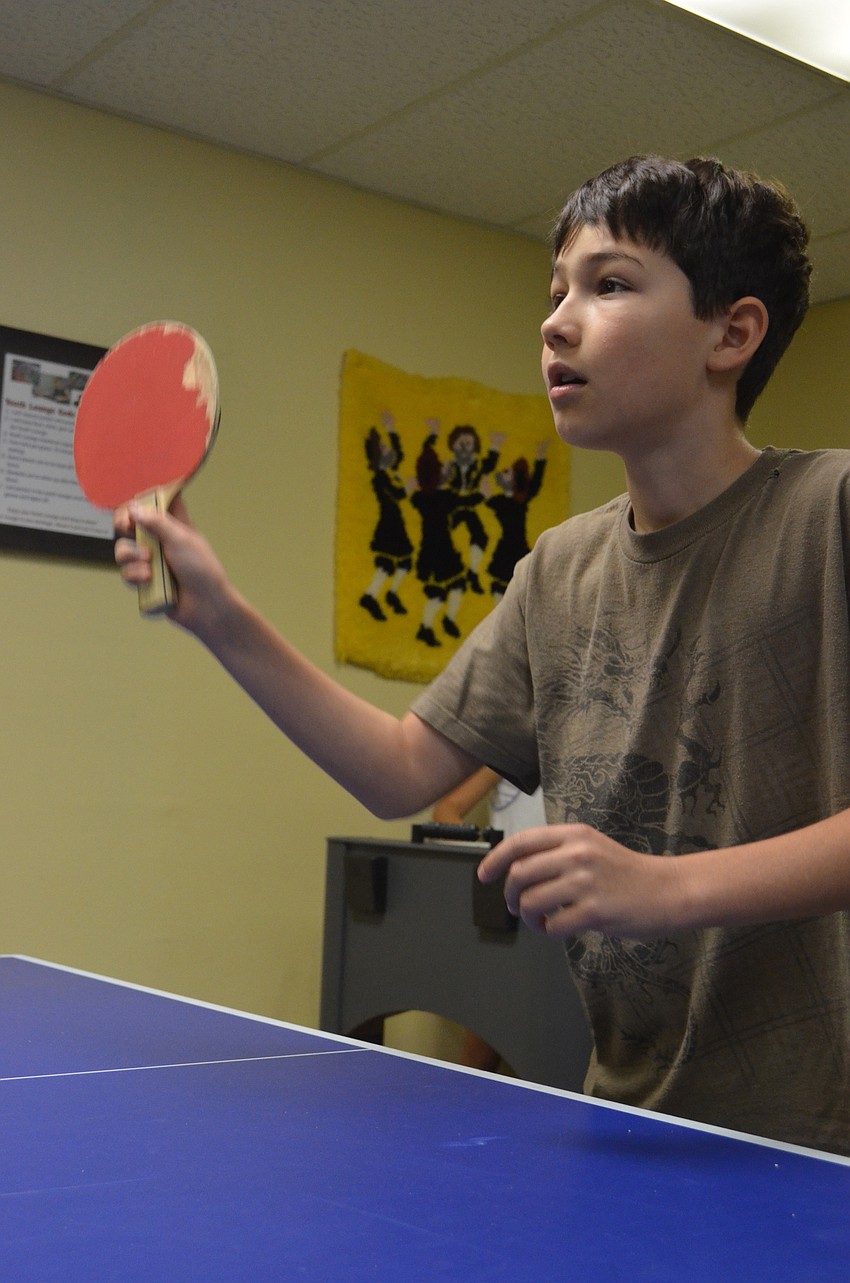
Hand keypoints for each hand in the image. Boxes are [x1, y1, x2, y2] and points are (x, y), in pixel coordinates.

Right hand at [114, 495, 231, 638]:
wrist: (206, 607)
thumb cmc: (201, 570)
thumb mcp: (180, 539)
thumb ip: (156, 521)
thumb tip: (133, 508)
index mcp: (173, 525)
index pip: (155, 503)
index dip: (142, 500)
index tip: (136, 502)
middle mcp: (159, 541)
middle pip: (130, 524)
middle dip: (123, 524)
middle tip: (126, 526)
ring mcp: (150, 561)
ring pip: (123, 550)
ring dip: (130, 555)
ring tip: (147, 563)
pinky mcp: (144, 582)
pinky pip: (127, 573)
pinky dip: (134, 576)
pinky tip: (148, 580)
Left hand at [477, 823, 684, 939]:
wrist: (669, 890)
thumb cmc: (628, 873)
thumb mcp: (592, 848)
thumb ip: (558, 853)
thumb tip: (518, 871)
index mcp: (574, 834)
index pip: (521, 842)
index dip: (495, 859)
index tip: (483, 875)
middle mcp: (577, 853)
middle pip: (519, 873)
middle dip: (509, 895)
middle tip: (517, 907)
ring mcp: (586, 881)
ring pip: (531, 901)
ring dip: (529, 917)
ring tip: (541, 921)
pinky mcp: (596, 910)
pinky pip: (554, 924)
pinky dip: (548, 931)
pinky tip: (558, 929)